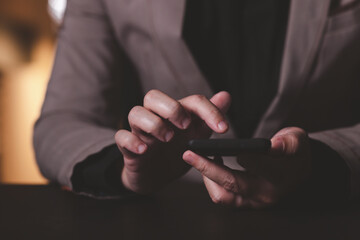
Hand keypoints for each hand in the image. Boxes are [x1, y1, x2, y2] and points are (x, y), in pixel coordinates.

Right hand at [115, 90, 230, 193]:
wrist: (155, 176)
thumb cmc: (176, 152)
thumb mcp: (197, 137)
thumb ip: (209, 118)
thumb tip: (226, 95)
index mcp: (176, 113)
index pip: (190, 101)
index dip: (209, 111)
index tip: (224, 129)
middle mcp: (156, 117)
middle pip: (153, 96)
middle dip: (171, 108)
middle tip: (185, 125)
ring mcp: (140, 132)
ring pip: (135, 113)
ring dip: (152, 123)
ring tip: (167, 138)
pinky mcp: (128, 148)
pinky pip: (121, 137)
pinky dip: (131, 141)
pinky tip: (144, 149)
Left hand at [183, 127, 311, 207]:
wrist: (299, 171)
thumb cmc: (295, 152)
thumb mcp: (297, 140)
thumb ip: (287, 143)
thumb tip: (273, 146)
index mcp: (280, 176)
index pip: (257, 166)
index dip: (239, 156)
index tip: (221, 146)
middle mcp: (265, 193)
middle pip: (232, 184)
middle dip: (207, 168)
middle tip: (189, 153)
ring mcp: (254, 202)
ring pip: (223, 195)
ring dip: (206, 177)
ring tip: (197, 158)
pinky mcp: (245, 203)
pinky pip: (223, 197)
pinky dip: (212, 182)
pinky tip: (210, 164)